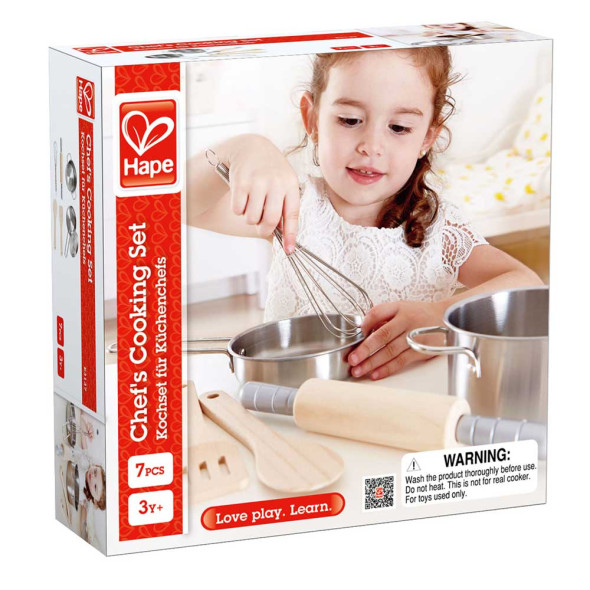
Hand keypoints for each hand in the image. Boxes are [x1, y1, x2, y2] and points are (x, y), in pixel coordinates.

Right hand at [229, 136, 299, 252]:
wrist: (251, 148)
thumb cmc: (271, 172)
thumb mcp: (284, 183)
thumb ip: (285, 206)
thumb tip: (283, 236)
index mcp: (290, 185)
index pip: (292, 215)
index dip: (290, 235)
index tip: (289, 250)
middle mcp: (276, 183)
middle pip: (270, 220)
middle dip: (264, 229)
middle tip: (261, 227)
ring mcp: (257, 182)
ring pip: (252, 218)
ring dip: (250, 218)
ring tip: (253, 205)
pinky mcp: (240, 183)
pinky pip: (238, 210)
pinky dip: (239, 210)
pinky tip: (243, 197)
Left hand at [347, 300, 445, 379]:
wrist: (447, 318)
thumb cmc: (418, 314)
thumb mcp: (401, 307)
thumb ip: (382, 316)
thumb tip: (362, 331)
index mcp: (399, 308)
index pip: (377, 313)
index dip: (365, 324)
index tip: (356, 335)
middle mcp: (407, 321)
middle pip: (382, 336)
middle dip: (365, 349)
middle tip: (352, 360)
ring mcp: (415, 337)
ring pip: (390, 351)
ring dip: (372, 362)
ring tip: (358, 370)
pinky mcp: (421, 350)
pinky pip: (401, 361)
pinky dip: (387, 369)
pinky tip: (375, 374)